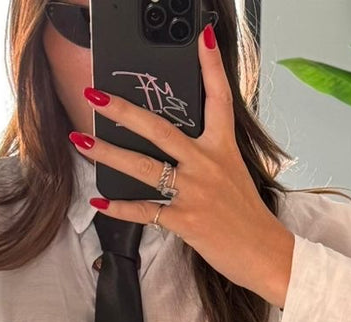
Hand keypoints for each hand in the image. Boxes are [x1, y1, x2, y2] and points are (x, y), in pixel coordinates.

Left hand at [71, 22, 294, 308]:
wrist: (267, 255)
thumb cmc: (249, 220)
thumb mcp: (236, 177)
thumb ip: (211, 159)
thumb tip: (182, 153)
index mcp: (223, 150)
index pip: (220, 98)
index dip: (211, 65)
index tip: (203, 37)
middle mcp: (207, 164)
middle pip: (159, 129)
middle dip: (123, 111)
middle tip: (95, 96)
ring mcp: (195, 192)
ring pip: (143, 167)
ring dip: (109, 154)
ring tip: (82, 142)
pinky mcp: (186, 221)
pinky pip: (145, 211)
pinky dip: (120, 208)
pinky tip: (100, 202)